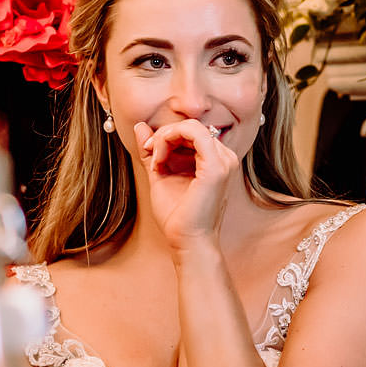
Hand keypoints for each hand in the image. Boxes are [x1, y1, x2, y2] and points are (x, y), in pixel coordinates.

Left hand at [135, 119, 239, 253]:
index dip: (167, 136)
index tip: (150, 153)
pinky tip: (159, 159)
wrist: (186, 241)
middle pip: (191, 127)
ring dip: (165, 137)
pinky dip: (170, 139)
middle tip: (149, 153)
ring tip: (155, 160)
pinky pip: (193, 133)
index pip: (192, 132)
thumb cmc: (177, 215)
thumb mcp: (160, 174)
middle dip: (164, 136)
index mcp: (216, 161)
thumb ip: (153, 150)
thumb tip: (140, 125)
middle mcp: (225, 158)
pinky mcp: (216, 167)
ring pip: (191, 127)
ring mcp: (224, 161)